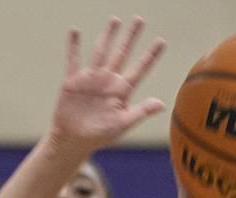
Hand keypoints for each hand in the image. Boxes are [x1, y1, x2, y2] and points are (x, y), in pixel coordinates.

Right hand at [50, 16, 166, 152]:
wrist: (74, 140)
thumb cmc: (101, 135)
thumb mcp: (123, 124)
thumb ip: (141, 111)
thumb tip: (162, 104)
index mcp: (122, 91)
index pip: (140, 69)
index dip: (150, 55)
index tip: (161, 41)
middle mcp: (108, 81)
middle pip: (122, 54)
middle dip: (130, 37)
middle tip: (139, 19)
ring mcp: (91, 79)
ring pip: (101, 51)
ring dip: (107, 35)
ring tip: (115, 20)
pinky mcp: (73, 81)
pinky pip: (73, 60)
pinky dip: (73, 46)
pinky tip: (75, 31)